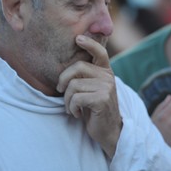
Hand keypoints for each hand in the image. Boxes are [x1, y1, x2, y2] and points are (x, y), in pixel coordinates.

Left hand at [57, 35, 121, 158]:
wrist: (109, 131)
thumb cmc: (95, 110)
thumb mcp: (92, 90)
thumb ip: (86, 77)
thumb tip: (66, 69)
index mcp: (105, 72)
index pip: (99, 52)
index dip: (89, 44)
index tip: (78, 38)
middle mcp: (108, 77)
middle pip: (77, 67)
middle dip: (64, 80)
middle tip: (61, 92)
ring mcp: (107, 87)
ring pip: (73, 85)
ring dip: (67, 100)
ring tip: (72, 107)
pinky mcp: (102, 99)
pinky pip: (76, 98)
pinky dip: (72, 108)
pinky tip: (77, 113)